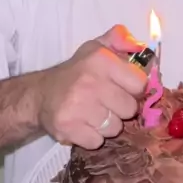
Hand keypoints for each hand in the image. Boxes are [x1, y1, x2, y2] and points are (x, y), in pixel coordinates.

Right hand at [37, 25, 146, 149]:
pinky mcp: (68, 128)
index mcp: (101, 60)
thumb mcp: (96, 48)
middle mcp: (90, 82)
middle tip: (106, 103)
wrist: (40, 95)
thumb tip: (142, 46)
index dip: (134, 89)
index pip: (139, 84)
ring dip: (107, 125)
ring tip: (93, 114)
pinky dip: (92, 138)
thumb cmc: (77, 72)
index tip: (123, 88)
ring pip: (115, 128)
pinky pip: (97, 142)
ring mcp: (78, 106)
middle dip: (120, 109)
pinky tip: (83, 125)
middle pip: (129, 109)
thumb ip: (120, 40)